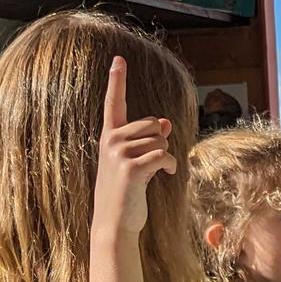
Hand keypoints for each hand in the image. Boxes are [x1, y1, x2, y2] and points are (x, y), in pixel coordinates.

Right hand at [93, 56, 178, 236]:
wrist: (114, 223)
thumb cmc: (126, 192)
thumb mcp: (136, 161)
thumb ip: (148, 140)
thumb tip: (165, 121)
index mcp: (109, 137)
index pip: (113, 103)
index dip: (117, 80)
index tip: (119, 58)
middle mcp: (111, 141)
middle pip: (152, 123)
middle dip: (159, 141)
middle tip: (149, 163)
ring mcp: (119, 154)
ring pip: (160, 141)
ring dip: (165, 157)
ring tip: (151, 174)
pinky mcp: (132, 168)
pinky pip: (164, 156)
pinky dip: (171, 165)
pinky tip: (164, 175)